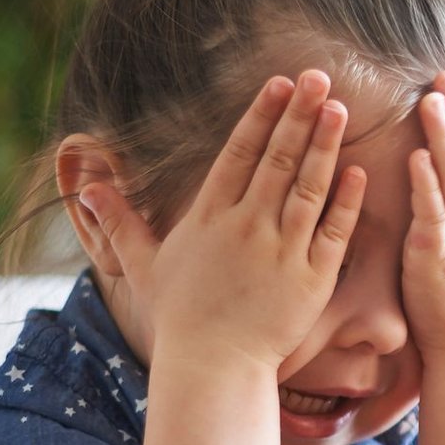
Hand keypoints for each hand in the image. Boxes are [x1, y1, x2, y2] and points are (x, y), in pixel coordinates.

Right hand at [77, 69, 366, 372]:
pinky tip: (358, 171)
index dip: (261, 115)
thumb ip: (121, 223)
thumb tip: (86, 188)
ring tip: (340, 109)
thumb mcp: (144, 266)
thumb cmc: (181, 318)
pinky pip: (333, 231)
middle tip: (319, 78)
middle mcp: (247, 226)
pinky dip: (347, 201)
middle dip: (299, 115)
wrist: (214, 367)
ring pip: (308, 187)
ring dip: (325, 145)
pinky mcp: (312, 278)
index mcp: (209, 216)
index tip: (279, 83)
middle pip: (277, 159)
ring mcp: (282, 251)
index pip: (239, 153)